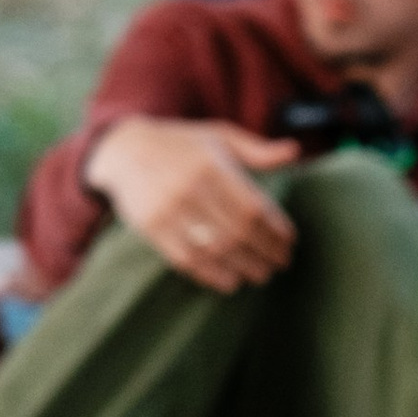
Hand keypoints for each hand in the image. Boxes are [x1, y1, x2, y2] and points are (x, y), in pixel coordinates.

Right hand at [88, 117, 299, 291]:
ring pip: (215, 250)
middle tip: (280, 264)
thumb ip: (256, 149)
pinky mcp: (152, 229)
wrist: (124, 150)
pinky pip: (188, 260)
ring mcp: (169, 210)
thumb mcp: (218, 136)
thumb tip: (294, 152)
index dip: (275, 230)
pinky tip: (231, 280)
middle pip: (238, 233)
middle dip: (265, 253)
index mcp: (211, 164)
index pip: (253, 207)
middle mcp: (190, 187)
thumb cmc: (182, 145)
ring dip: (244, 268)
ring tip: (260, 275)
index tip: (289, 242)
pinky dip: (214, 276)